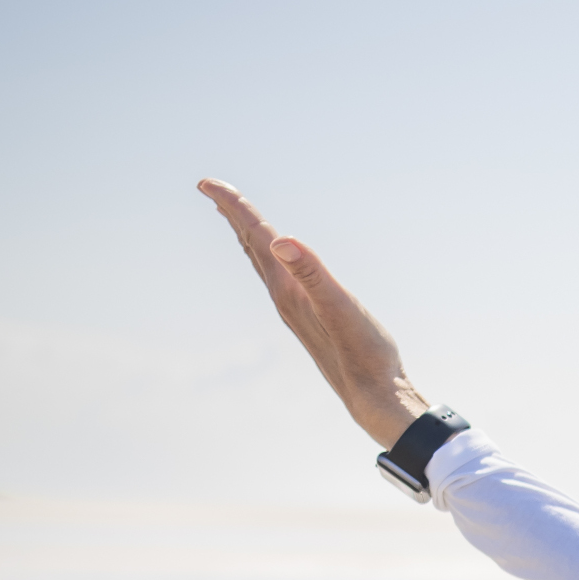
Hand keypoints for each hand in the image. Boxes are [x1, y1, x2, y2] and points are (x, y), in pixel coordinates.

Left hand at [198, 180, 431, 450]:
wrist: (374, 398)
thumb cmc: (363, 353)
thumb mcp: (341, 306)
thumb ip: (311, 272)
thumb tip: (280, 240)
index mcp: (288, 288)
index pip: (256, 236)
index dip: (232, 206)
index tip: (205, 182)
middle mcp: (284, 298)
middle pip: (251, 248)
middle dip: (232, 216)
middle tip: (210, 189)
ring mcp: (295, 311)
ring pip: (263, 265)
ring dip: (249, 238)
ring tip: (237, 220)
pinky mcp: (310, 321)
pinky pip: (280, 280)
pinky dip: (271, 261)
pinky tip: (280, 266)